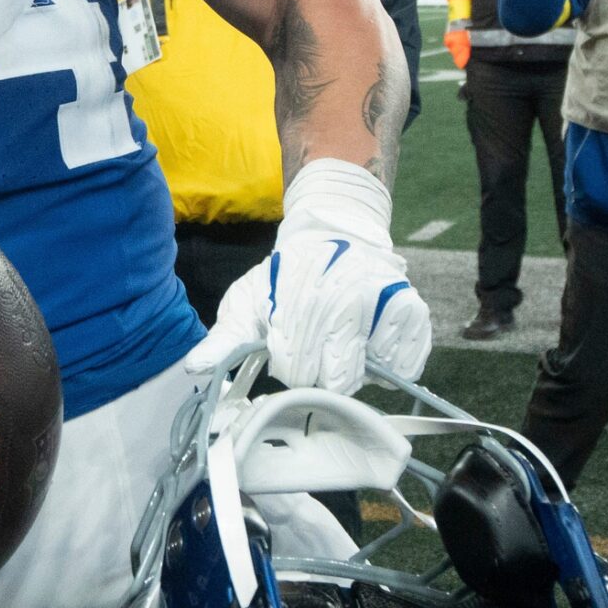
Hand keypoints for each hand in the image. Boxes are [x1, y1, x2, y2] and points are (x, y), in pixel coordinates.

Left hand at [185, 160, 430, 393]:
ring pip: (367, 373)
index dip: (288, 365)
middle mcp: (343, 297)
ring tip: (339, 340)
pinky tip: (368, 341)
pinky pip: (402, 364)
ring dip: (353, 367)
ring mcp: (381, 302)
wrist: (333, 231)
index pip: (294, 369)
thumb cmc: (285, 276)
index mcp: (297, 298)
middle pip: (331, 377)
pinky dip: (387, 362)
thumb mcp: (247, 300)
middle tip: (312, 347)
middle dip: (317, 371)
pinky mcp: (412, 309)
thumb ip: (223, 339)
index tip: (285, 347)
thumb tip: (194, 369)